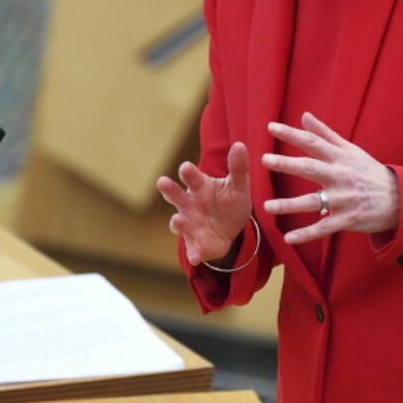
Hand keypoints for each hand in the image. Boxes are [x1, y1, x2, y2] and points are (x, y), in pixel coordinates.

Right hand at [157, 142, 251, 265]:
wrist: (232, 230)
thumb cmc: (229, 202)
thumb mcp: (238, 186)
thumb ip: (238, 168)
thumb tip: (240, 144)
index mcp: (200, 187)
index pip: (191, 176)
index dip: (187, 172)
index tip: (186, 168)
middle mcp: (189, 204)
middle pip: (175, 195)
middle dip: (169, 189)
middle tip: (162, 182)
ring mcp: (190, 225)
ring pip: (179, 223)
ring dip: (177, 222)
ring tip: (177, 220)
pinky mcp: (196, 244)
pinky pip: (193, 249)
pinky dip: (193, 253)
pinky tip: (195, 257)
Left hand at [262, 112, 399, 244]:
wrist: (400, 199)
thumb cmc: (369, 172)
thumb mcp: (350, 150)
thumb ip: (325, 134)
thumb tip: (304, 115)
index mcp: (340, 157)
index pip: (313, 142)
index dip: (292, 134)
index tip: (271, 127)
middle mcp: (340, 176)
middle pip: (310, 168)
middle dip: (287, 164)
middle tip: (265, 160)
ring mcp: (344, 199)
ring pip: (313, 201)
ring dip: (289, 204)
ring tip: (267, 206)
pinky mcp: (347, 220)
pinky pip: (324, 228)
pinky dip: (306, 234)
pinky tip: (288, 238)